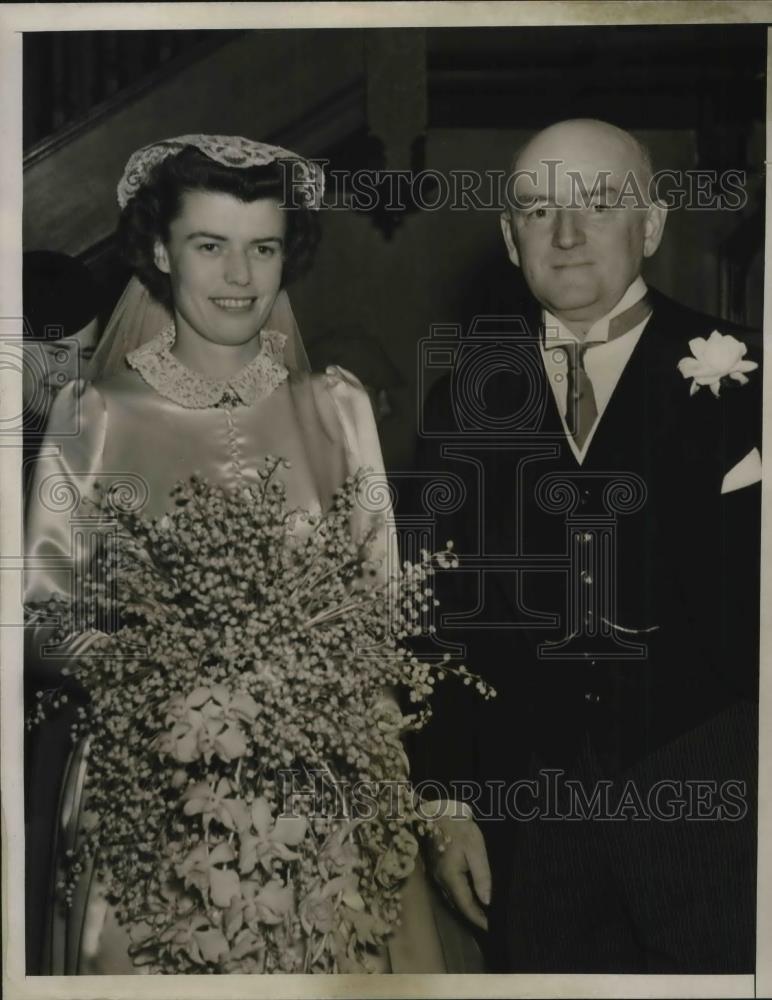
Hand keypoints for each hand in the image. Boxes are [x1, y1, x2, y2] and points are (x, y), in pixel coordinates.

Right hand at [426, 806, 490, 930]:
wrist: (438, 812)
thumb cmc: (459, 829)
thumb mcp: (475, 849)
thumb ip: (481, 876)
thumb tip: (487, 901)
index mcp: (451, 877)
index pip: (465, 905)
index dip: (478, 919)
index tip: (490, 928)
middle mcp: (440, 880)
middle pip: (457, 905)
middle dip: (472, 916)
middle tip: (488, 924)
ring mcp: (436, 875)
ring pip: (452, 898)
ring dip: (465, 908)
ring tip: (480, 915)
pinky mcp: (436, 869)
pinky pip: (448, 890)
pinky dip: (459, 898)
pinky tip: (467, 897)